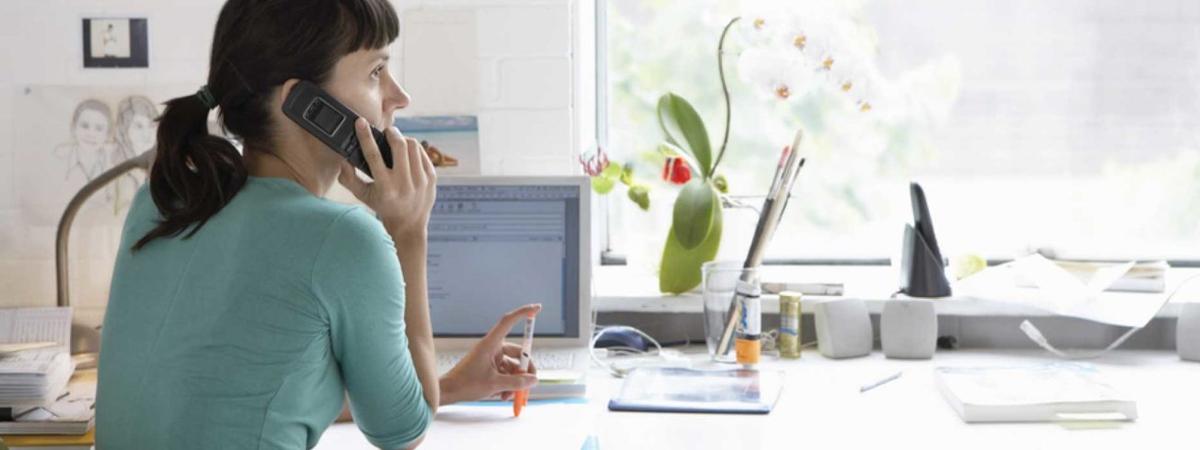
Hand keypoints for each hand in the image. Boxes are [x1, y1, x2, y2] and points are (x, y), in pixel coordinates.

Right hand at [337, 118, 435, 239]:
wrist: (410, 224)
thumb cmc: (383, 206)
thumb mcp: (363, 196)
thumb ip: (349, 178)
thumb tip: (342, 159)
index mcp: (385, 187)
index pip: (373, 156)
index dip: (365, 136)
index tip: (361, 122)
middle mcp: (404, 184)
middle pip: (399, 145)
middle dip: (391, 133)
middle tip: (387, 132)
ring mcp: (421, 180)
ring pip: (413, 145)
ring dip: (403, 140)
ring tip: (397, 143)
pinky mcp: (432, 177)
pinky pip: (422, 153)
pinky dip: (413, 149)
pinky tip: (408, 154)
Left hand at [439, 304, 541, 404]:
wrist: (449, 393)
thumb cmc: (466, 384)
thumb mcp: (495, 384)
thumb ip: (517, 382)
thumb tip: (534, 380)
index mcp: (491, 344)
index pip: (508, 321)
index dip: (523, 313)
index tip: (537, 308)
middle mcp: (492, 348)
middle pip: (517, 353)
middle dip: (525, 369)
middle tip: (531, 382)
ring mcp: (491, 358)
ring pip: (512, 367)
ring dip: (515, 382)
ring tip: (510, 396)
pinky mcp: (490, 368)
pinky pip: (505, 374)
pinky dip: (507, 384)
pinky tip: (504, 396)